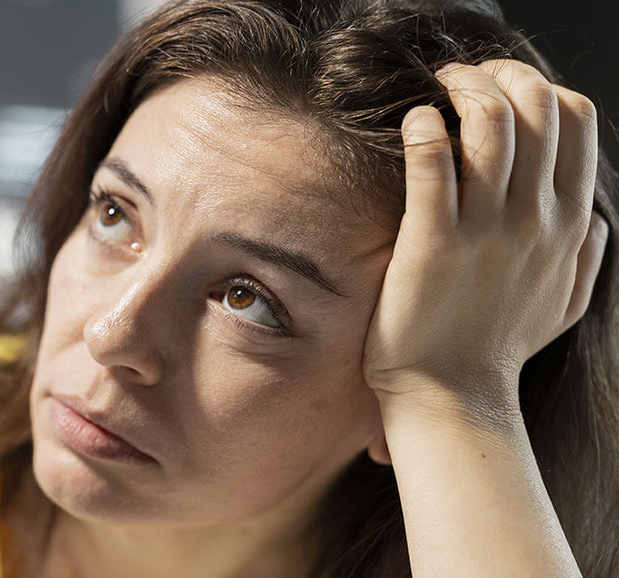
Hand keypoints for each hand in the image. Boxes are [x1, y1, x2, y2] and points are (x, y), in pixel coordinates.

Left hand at [363, 60, 608, 417]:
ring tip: (436, 91)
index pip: (575, 119)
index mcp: (567, 222)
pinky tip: (414, 123)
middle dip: (499, 73)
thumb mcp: (566, 301)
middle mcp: (534, 219)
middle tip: (461, 78)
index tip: (501, 89)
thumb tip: (592, 215)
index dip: (539, 86)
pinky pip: (432, 163)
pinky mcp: (431, 242)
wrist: (451, 394)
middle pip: (537, 106)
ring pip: (492, 123)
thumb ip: (586, 254)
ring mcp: (485, 230)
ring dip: (463, 89)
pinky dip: (424, 128)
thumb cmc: (499, 346)